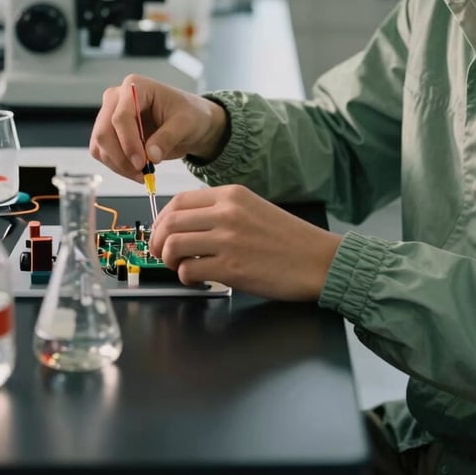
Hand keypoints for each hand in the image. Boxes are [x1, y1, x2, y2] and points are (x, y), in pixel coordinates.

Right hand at [89, 74, 227, 181]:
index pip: (121, 116)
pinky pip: (102, 153)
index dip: (128, 142)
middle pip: (104, 132)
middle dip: (121, 157)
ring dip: (118, 165)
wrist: (190, 122)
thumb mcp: (186, 124)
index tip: (142, 163)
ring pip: (100, 145)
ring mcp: (109, 115)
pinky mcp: (109, 132)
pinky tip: (135, 171)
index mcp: (135, 87)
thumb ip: (168, 138)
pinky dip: (116, 166)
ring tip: (143, 174)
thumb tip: (151, 156)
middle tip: (142, 173)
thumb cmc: (190, 115)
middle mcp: (117, 98)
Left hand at [150, 185, 342, 301]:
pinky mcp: (231, 268)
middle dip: (157, 242)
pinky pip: (189, 270)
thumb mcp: (254, 209)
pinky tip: (199, 279)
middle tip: (162, 255)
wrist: (319, 260)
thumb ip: (221, 211)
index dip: (161, 220)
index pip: (178, 201)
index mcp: (232, 195)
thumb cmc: (289, 240)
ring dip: (169, 261)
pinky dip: (186, 278)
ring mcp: (228, 240)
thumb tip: (184, 224)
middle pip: (169, 223)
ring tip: (182, 268)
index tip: (160, 233)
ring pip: (172, 246)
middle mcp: (227, 213)